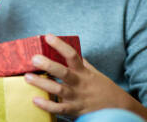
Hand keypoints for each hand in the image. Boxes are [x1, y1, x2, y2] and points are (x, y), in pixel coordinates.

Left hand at [24, 34, 144, 116]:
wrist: (119, 110)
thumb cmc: (102, 88)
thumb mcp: (93, 72)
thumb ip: (81, 62)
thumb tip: (68, 50)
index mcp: (83, 72)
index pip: (72, 55)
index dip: (60, 45)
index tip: (48, 37)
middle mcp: (79, 83)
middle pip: (63, 72)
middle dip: (48, 65)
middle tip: (34, 58)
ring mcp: (76, 97)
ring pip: (58, 90)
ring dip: (41, 83)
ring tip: (27, 77)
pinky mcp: (74, 110)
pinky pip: (59, 108)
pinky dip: (47, 105)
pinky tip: (35, 99)